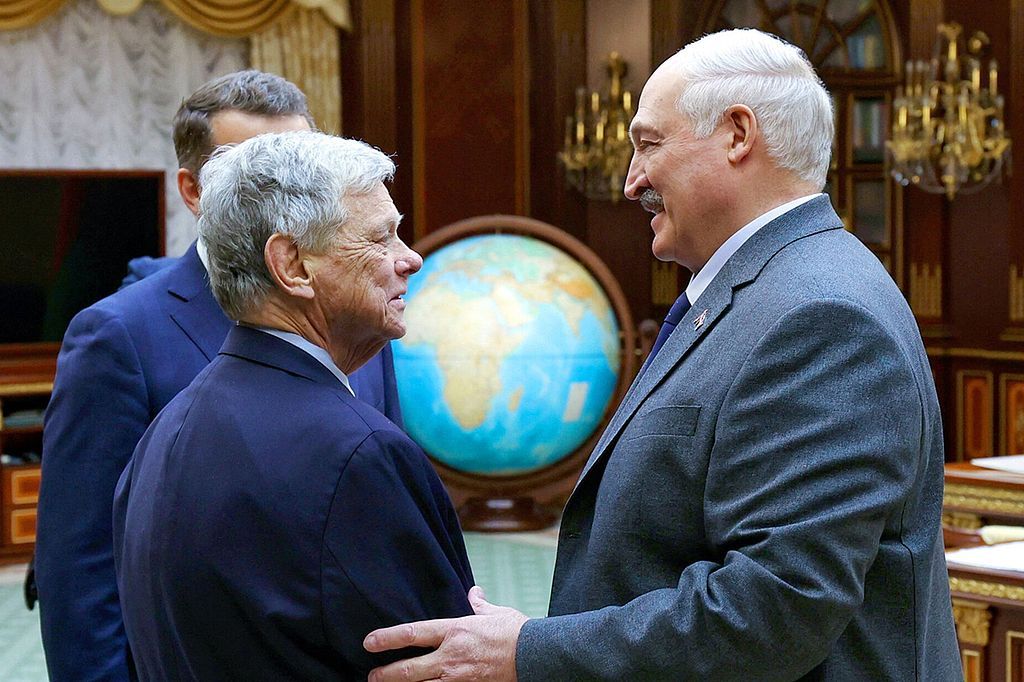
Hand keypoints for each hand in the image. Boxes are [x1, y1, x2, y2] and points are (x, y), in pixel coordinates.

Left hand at [364, 585, 528, 680]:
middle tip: (372, 677)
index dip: (388, 638)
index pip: (413, 633)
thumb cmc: (516, 632)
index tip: (370, 642)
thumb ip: (479, 605)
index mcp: (455, 630)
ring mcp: (459, 678)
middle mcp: (451, 655)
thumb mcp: (496, 613)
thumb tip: (474, 592)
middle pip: (409, 670)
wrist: (536, 655)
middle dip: (386, 675)